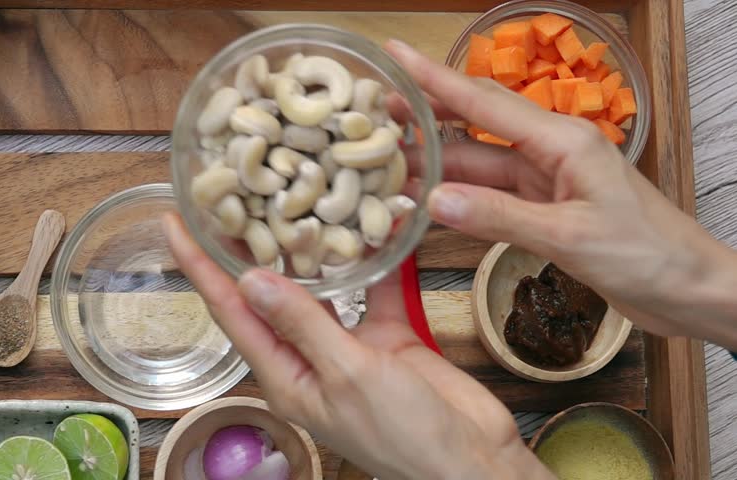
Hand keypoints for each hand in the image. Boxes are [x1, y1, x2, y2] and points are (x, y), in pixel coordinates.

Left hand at [162, 214, 553, 479]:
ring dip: (309, 247)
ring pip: (320, 286)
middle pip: (267, 294)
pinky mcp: (386, 334)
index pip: (230, 312)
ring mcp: (348, 344)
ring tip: (293, 198)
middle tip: (231, 196)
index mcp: (284, 374)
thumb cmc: (403, 433)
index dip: (200, 267)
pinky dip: (376, 260)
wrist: (471, 458)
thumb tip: (251, 279)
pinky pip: (375, 288)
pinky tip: (378, 223)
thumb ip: (304, 324)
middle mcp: (307, 356)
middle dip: (247, 247)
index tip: (176, 224)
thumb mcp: (347, 375)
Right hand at [385, 40, 736, 346]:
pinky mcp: (545, 209)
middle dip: (425, 115)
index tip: (395, 57)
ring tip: (386, 158)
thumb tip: (433, 200)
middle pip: (475, 125)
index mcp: (562, 141)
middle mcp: (550, 151)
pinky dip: (460, 197)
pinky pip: (491, 195)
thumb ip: (500, 217)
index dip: (435, 79)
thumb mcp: (569, 236)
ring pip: (479, 163)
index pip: (484, 103)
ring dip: (436, 162)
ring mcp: (547, 181)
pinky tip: (428, 198)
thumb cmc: (646, 255)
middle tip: (375, 110)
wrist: (687, 290)